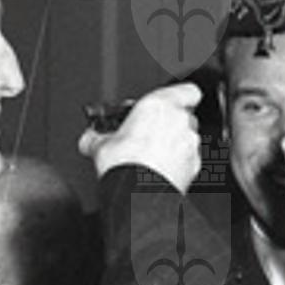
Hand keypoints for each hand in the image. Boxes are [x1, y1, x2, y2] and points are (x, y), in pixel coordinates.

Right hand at [79, 83, 202, 191]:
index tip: (168, 102)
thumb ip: (97, 137)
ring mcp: (190, 144)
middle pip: (184, 116)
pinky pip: (189, 159)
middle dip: (170, 123)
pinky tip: (160, 171)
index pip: (187, 90)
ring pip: (187, 138)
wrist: (138, 195)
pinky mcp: (194, 166)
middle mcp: (180, 122)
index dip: (180, 95)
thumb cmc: (124, 165)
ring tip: (153, 157)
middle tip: (150, 134)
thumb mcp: (100, 145)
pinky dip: (179, 163)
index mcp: (160, 106)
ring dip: (175, 144)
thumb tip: (89, 140)